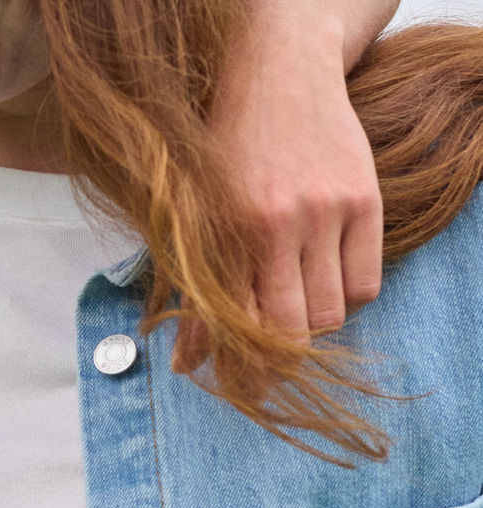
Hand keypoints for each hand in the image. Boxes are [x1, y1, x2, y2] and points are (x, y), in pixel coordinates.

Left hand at [182, 0, 399, 366]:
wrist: (279, 74)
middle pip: (292, 332)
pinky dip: (348, 298)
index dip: (244, 369)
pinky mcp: (365, 201)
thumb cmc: (225, 154)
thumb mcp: (195, 221)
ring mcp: (326, 212)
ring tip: (297, 306)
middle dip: (281, 358)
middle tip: (273, 360)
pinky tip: (326, 282)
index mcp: (228, 236)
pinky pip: (366, 284)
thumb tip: (189, 366)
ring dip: (314, 326)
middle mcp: (278, 227)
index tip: (244, 385)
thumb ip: (193, 293)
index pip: (241, 331)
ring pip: (331, 314)